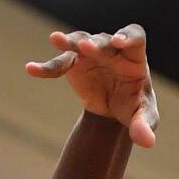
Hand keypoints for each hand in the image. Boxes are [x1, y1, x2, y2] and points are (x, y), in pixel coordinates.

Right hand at [27, 24, 157, 147]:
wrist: (114, 112)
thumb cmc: (134, 109)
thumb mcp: (143, 118)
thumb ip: (144, 127)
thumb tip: (146, 142)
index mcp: (134, 57)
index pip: (134, 37)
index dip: (127, 36)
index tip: (119, 42)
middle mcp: (112, 50)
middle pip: (103, 41)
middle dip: (95, 45)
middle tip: (87, 48)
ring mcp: (91, 53)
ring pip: (79, 41)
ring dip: (69, 41)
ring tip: (55, 39)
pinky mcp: (74, 63)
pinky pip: (59, 63)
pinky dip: (46, 67)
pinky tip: (32, 70)